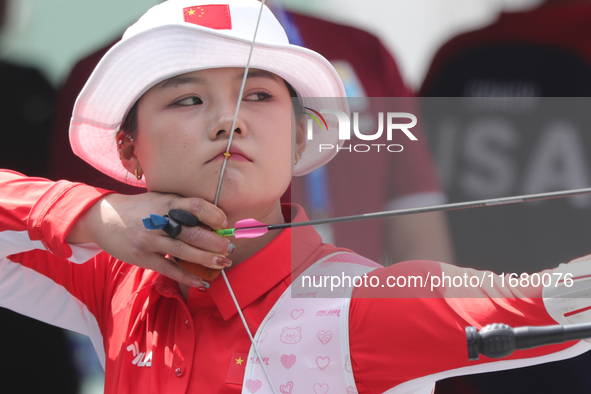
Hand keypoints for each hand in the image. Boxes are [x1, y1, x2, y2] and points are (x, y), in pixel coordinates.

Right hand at [67, 192, 231, 287]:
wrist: (103, 218)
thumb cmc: (139, 209)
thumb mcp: (159, 200)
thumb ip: (181, 208)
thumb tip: (211, 220)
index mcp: (166, 203)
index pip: (195, 206)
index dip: (213, 214)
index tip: (224, 222)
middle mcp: (159, 222)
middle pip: (193, 232)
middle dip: (215, 242)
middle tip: (229, 248)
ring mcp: (150, 241)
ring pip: (184, 251)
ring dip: (207, 259)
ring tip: (223, 263)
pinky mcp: (143, 257)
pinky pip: (169, 269)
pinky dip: (187, 276)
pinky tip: (202, 281)